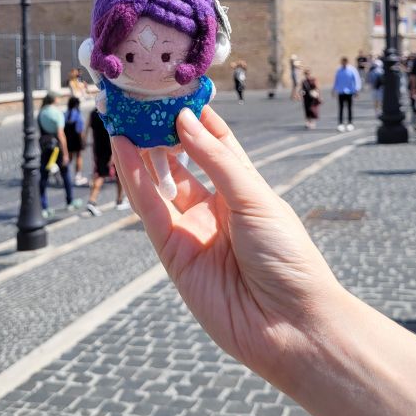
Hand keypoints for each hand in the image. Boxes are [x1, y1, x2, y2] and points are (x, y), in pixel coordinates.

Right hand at [111, 106, 344, 392]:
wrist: (292, 326)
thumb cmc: (289, 258)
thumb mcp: (255, 198)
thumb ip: (215, 161)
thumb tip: (183, 120)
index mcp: (245, 192)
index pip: (216, 145)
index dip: (196, 118)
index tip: (176, 89)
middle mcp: (217, 209)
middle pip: (182, 163)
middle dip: (162, 133)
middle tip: (140, 100)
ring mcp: (194, 232)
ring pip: (160, 185)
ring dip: (141, 152)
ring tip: (124, 117)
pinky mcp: (174, 256)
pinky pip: (150, 212)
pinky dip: (135, 181)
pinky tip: (124, 150)